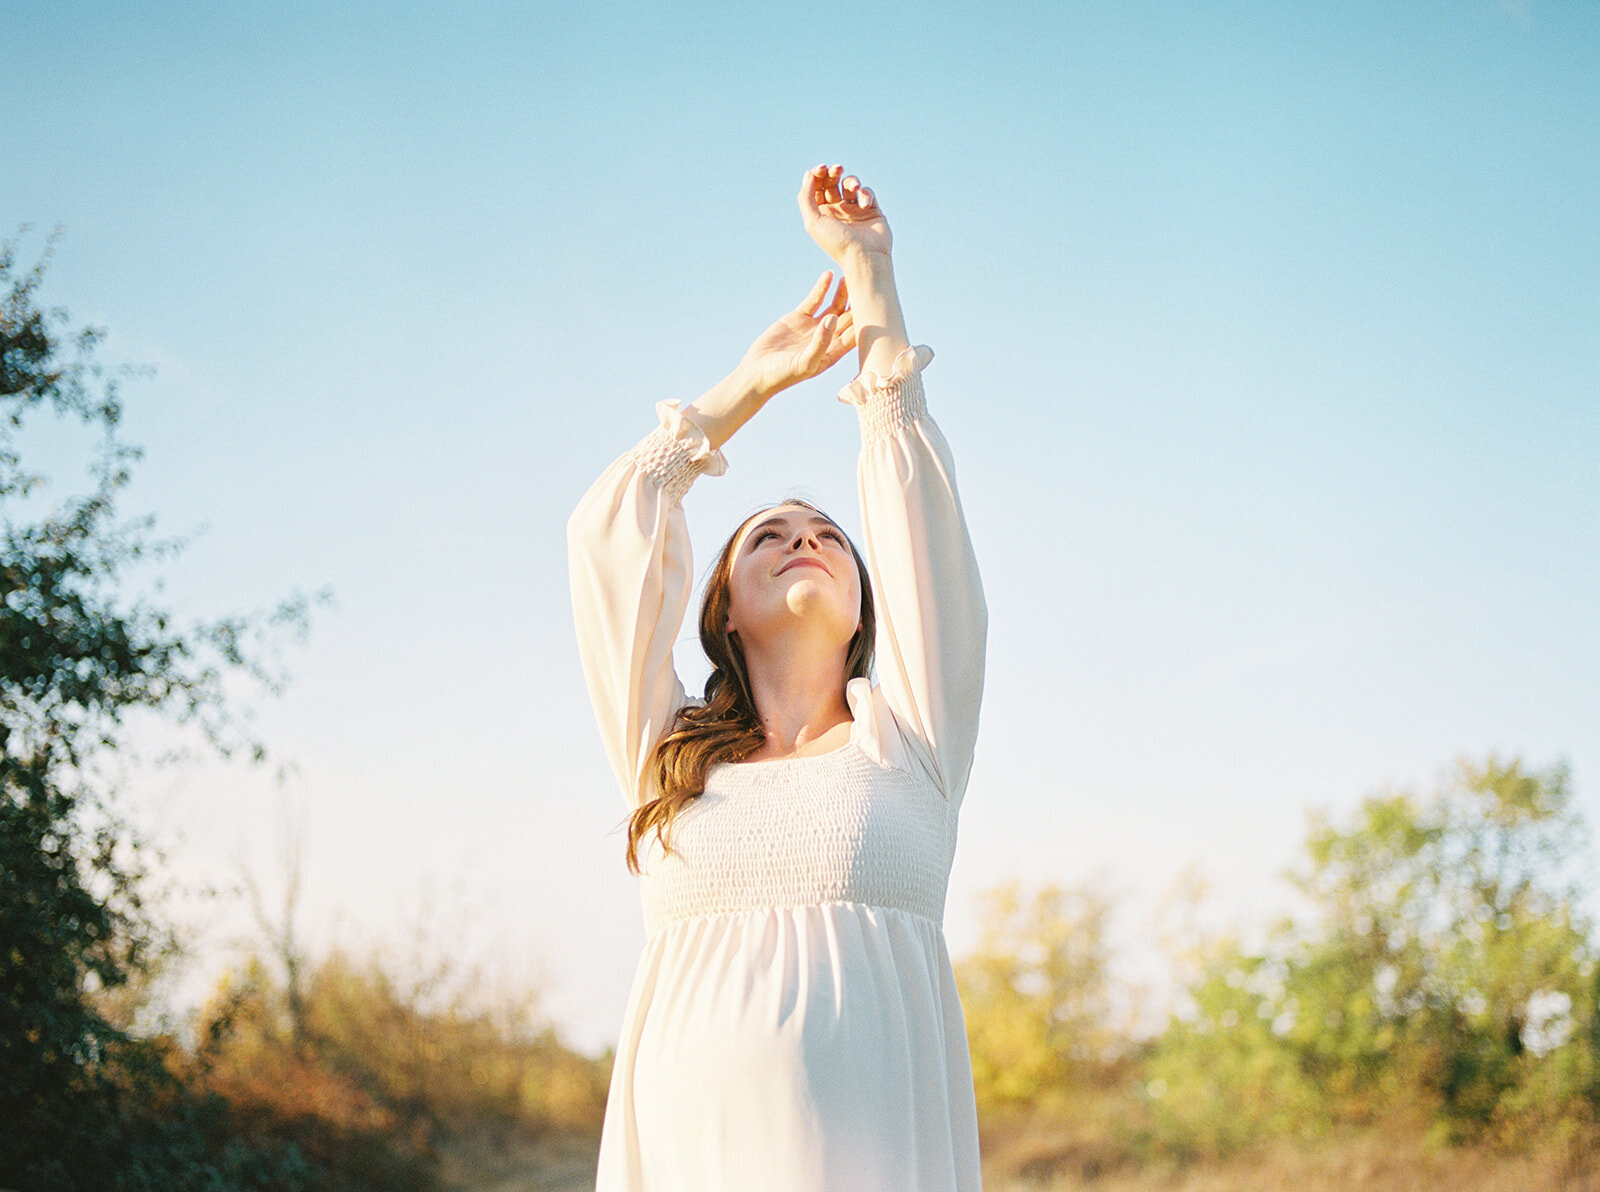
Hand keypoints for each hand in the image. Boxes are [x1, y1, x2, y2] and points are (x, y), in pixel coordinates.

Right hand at [737, 271, 856, 396]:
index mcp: (834, 352)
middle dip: (858, 303)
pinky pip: (814, 300)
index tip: (876, 304)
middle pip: (848, 317)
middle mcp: (827, 338)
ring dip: (842, 293)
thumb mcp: (805, 362)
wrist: (757, 372)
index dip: (867, 320)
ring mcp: (813, 326)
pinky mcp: (799, 317)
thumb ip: (821, 342)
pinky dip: (821, 288)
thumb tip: (834, 317)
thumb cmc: (783, 375)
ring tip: (850, 276)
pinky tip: (829, 275)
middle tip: (868, 284)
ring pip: (834, 306)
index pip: (856, 334)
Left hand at [798, 164, 891, 266]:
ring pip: (850, 184)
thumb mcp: (813, 222)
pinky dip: (866, 194)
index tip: (821, 169)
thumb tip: (808, 174)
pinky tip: (864, 204)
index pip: (816, 187)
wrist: (865, 257)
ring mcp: (854, 210)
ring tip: (853, 188)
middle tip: (836, 169)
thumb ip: (806, 197)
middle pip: (832, 182)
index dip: (817, 174)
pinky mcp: (871, 210)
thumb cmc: (837, 242)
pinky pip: (867, 192)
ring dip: (851, 180)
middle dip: (833, 172)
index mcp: (821, 213)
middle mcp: (837, 210)